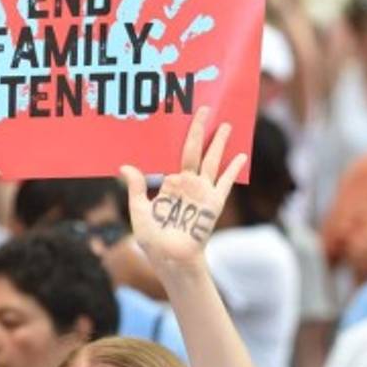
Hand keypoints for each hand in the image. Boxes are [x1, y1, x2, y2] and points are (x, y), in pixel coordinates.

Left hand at [121, 107, 244, 266]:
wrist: (169, 258)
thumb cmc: (153, 239)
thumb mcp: (139, 210)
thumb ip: (135, 188)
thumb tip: (125, 166)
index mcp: (170, 184)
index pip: (175, 155)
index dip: (177, 138)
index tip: (178, 118)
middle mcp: (188, 185)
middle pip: (195, 151)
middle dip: (199, 130)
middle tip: (204, 108)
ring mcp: (202, 193)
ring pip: (212, 161)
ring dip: (219, 143)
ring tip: (226, 125)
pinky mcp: (213, 204)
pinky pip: (225, 183)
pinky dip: (233, 169)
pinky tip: (241, 156)